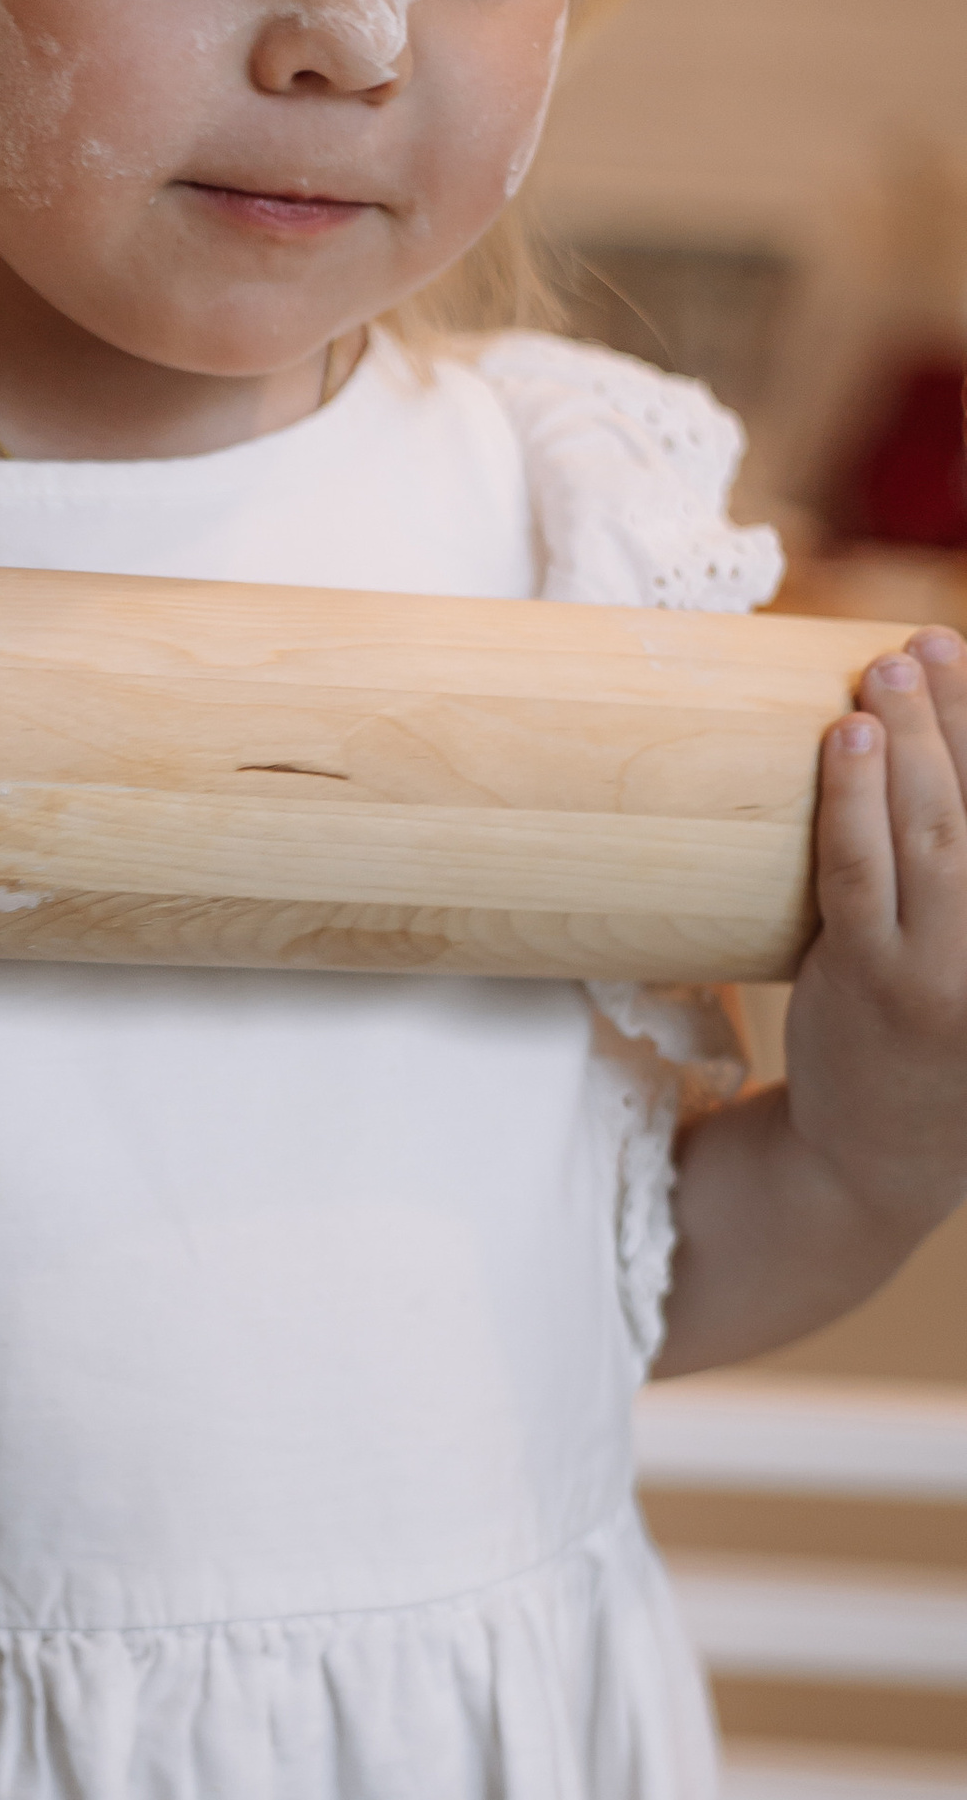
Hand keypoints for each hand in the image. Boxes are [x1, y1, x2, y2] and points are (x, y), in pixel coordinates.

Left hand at [783, 625, 966, 1248]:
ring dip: (913, 738)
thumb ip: (963, 880)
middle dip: (966, 716)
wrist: (878, 1156)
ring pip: (933, 829)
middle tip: (934, 643)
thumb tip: (942, 770)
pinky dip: (852, 797)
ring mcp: (946, 970)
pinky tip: (844, 737)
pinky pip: (858, 872)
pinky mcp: (868, 981)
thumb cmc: (937, 1039)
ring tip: (893, 667)